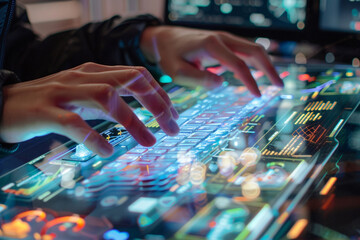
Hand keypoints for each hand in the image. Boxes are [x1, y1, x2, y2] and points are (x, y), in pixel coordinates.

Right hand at [0, 63, 178, 156]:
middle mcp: (82, 76)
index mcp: (94, 71)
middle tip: (173, 128)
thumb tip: (139, 114)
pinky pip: (74, 123)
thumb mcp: (85, 98)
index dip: (160, 94)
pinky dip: (94, 138)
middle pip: (129, 81)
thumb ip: (110, 102)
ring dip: (133, 121)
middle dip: (156, 104)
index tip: (174, 115)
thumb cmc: (50, 103)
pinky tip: (108, 152)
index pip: (136, 75)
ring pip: (106, 98)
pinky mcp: (45, 111)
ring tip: (150, 142)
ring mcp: (63, 91)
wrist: (5, 104)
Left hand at [141, 26, 282, 95]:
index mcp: (211, 45)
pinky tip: (259, 75)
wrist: (165, 38)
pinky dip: (255, 63)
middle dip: (269, 68)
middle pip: (254, 50)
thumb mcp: (177, 71)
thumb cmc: (170, 56)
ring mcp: (224, 39)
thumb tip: (222, 84)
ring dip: (265, 64)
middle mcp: (222, 38)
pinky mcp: (224, 43)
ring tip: (274, 82)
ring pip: (252, 49)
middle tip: (280, 86)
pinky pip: (244, 51)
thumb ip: (198, 78)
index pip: (238, 63)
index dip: (250, 80)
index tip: (258, 96)